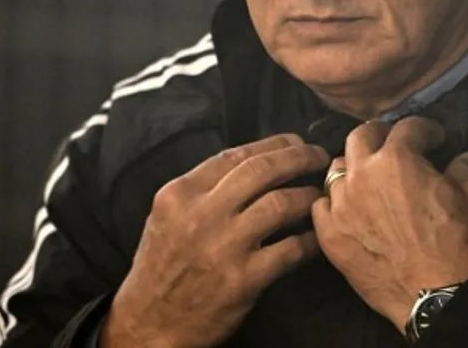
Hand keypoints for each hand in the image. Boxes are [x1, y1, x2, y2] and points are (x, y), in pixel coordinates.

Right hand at [101, 133, 329, 347]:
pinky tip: (316, 237)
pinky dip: (310, 239)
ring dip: (307, 196)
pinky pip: (290, 249)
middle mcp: (200, 215)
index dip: (273, 144)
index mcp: (180, 194)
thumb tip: (253, 163)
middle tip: (318, 157)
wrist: (148, 324)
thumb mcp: (168, 216)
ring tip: (319, 196)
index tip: (294, 142)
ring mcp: (223, 247)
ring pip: (281, 203)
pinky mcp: (243, 280)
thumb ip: (203, 189)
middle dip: (298, 157)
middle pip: (262, 170)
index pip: (235, 155)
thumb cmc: (161, 267)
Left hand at [311, 117, 467, 332]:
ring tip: (370, 179)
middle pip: (361, 136)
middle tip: (396, 147)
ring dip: (355, 168)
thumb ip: (467, 170)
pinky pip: (321, 206)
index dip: (426, 129)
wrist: (436, 297)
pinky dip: (335, 202)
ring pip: (337, 169)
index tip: (437, 140)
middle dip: (381, 135)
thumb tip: (463, 159)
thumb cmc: (460, 244)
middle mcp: (362, 175)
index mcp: (398, 159)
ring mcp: (340, 206)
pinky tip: (350, 208)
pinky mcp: (330, 235)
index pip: (408, 126)